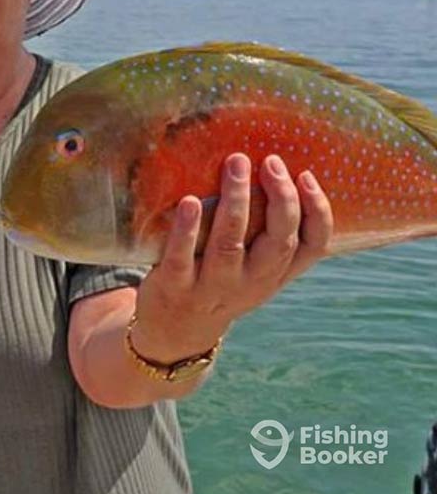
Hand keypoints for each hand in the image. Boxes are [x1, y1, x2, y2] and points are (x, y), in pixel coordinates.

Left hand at [130, 153, 332, 363]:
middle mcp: (251, 282)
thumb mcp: (253, 268)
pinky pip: (182, 257)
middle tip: (271, 161)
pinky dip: (187, 230)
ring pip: (230, 244)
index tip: (306, 175)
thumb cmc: (219, 281)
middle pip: (278, 241)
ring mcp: (213, 287)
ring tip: (236, 165)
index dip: (317, 212)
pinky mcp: (175, 287)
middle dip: (280, 199)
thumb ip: (266, 232)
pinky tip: (189, 202)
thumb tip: (274, 170)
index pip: (313, 246)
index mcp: (275, 273)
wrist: (175, 332)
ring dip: (235, 203)